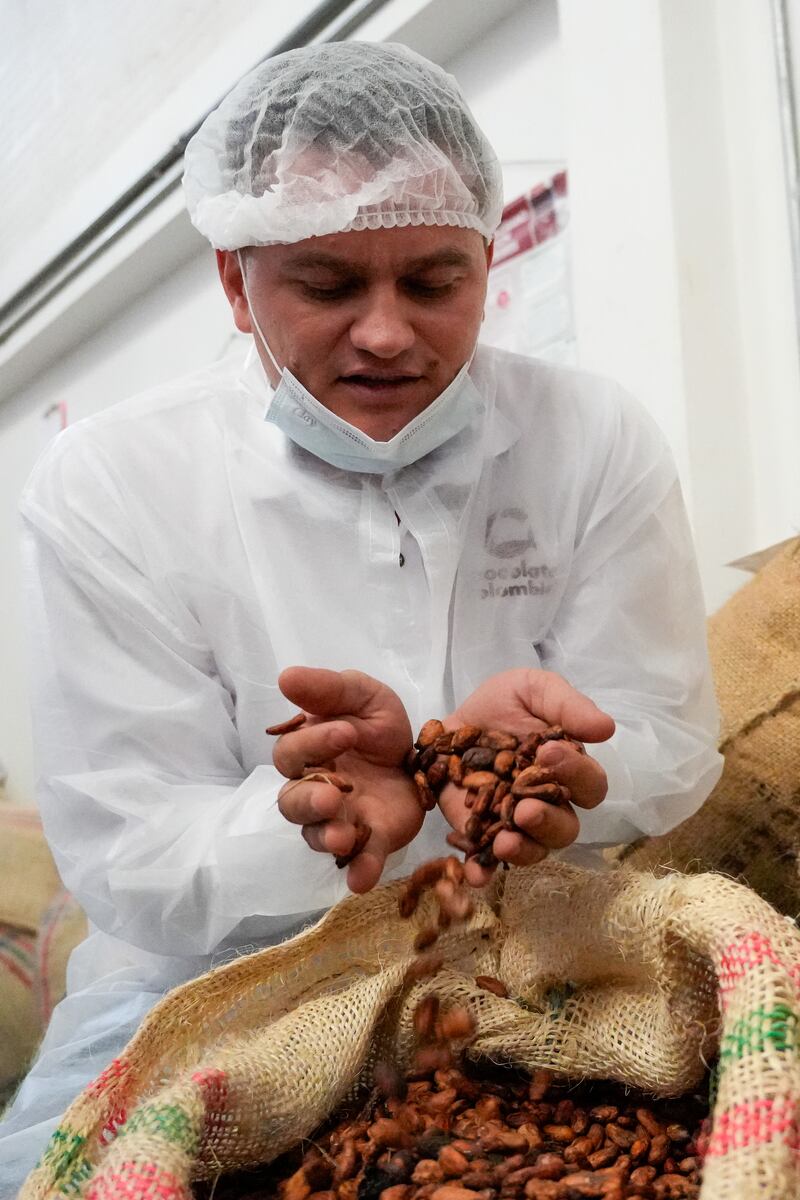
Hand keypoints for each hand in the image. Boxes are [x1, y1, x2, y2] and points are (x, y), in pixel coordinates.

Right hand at [272, 666, 421, 892]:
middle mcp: (315, 790)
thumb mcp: (363, 696)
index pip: (292, 754)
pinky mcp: (373, 841)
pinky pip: (359, 862)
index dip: (313, 744)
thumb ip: (327, 690)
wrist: (428, 753)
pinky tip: (361, 880)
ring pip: (316, 835)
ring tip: (342, 837)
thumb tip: (284, 677)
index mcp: (308, 753)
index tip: (347, 731)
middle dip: (309, 800)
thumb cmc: (380, 724)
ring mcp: (342, 820)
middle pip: (292, 802)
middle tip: (333, 794)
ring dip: (326, 836)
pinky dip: (359, 871)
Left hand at [439, 668, 614, 885]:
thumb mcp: (532, 690)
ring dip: (523, 849)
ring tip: (504, 840)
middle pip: (566, 828)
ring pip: (535, 849)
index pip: (590, 786)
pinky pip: (488, 862)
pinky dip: (484, 870)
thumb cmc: (499, 706)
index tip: (548, 752)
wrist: (448, 723)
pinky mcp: (478, 835)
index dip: (576, 775)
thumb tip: (606, 728)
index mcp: (567, 772)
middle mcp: (548, 803)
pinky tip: (476, 871)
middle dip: (549, 820)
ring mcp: (513, 824)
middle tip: (525, 808)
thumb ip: (567, 705)